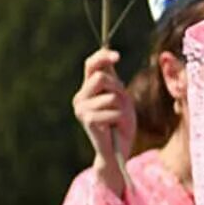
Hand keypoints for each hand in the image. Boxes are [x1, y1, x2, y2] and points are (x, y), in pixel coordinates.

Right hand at [72, 50, 134, 196]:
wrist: (118, 149)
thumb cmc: (121, 122)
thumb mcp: (120, 96)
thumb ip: (112, 79)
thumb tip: (109, 55)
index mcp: (88, 88)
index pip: (91, 64)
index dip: (103, 57)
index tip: (118, 56)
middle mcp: (80, 97)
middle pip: (101, 77)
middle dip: (118, 87)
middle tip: (122, 102)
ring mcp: (81, 108)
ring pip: (110, 96)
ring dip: (121, 107)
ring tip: (118, 118)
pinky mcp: (87, 120)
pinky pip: (112, 111)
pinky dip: (120, 119)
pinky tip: (115, 127)